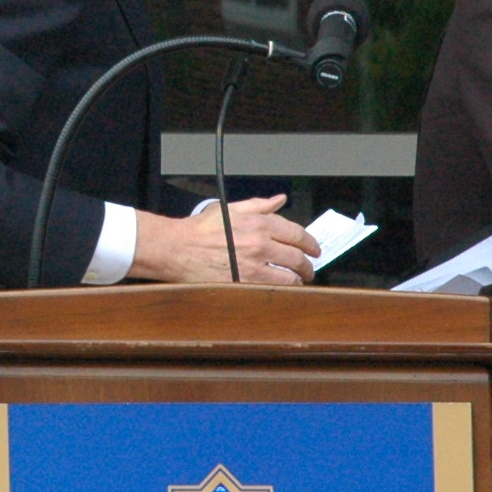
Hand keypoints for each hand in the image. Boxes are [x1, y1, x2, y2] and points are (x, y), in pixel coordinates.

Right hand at [132, 195, 320, 284]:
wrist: (177, 248)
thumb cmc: (201, 229)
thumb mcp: (231, 209)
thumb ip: (260, 205)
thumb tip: (280, 200)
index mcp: (260, 223)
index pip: (297, 234)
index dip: (310, 243)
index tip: (314, 249)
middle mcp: (260, 244)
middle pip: (297, 257)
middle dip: (307, 265)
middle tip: (308, 269)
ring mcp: (253, 267)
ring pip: (289, 277)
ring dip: (298, 280)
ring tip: (298, 282)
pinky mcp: (244, 285)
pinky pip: (273, 291)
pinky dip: (282, 291)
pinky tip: (282, 290)